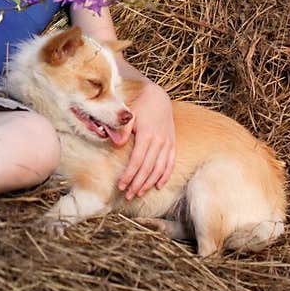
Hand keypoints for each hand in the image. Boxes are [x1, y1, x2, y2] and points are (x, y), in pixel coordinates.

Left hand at [116, 79, 175, 199]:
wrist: (158, 96)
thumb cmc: (139, 105)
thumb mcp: (129, 113)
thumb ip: (123, 129)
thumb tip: (117, 144)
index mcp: (147, 134)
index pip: (137, 161)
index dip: (129, 175)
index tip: (121, 186)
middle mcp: (159, 140)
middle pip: (148, 168)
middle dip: (137, 183)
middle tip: (128, 195)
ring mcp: (168, 142)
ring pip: (159, 168)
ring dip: (149, 183)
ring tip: (139, 193)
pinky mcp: (172, 143)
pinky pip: (170, 163)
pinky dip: (165, 176)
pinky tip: (158, 186)